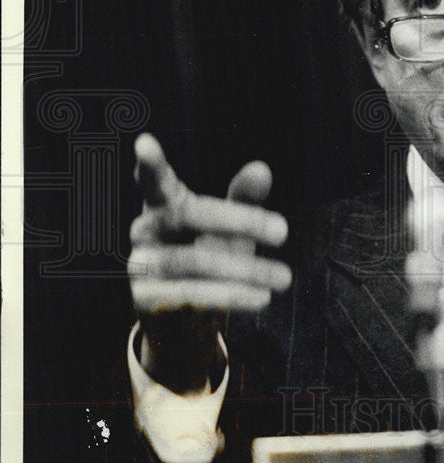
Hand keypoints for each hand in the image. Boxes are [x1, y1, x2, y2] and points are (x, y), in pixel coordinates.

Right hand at [127, 133, 290, 390]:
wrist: (184, 319)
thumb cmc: (209, 258)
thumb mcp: (231, 229)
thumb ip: (244, 200)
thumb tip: (261, 169)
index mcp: (164, 205)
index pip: (155, 182)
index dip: (150, 164)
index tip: (144, 142)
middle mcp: (145, 230)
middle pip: (189, 214)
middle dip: (241, 221)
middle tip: (284, 231)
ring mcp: (140, 264)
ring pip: (194, 261)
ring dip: (246, 270)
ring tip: (284, 277)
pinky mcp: (144, 299)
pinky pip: (190, 296)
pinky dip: (231, 296)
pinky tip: (261, 297)